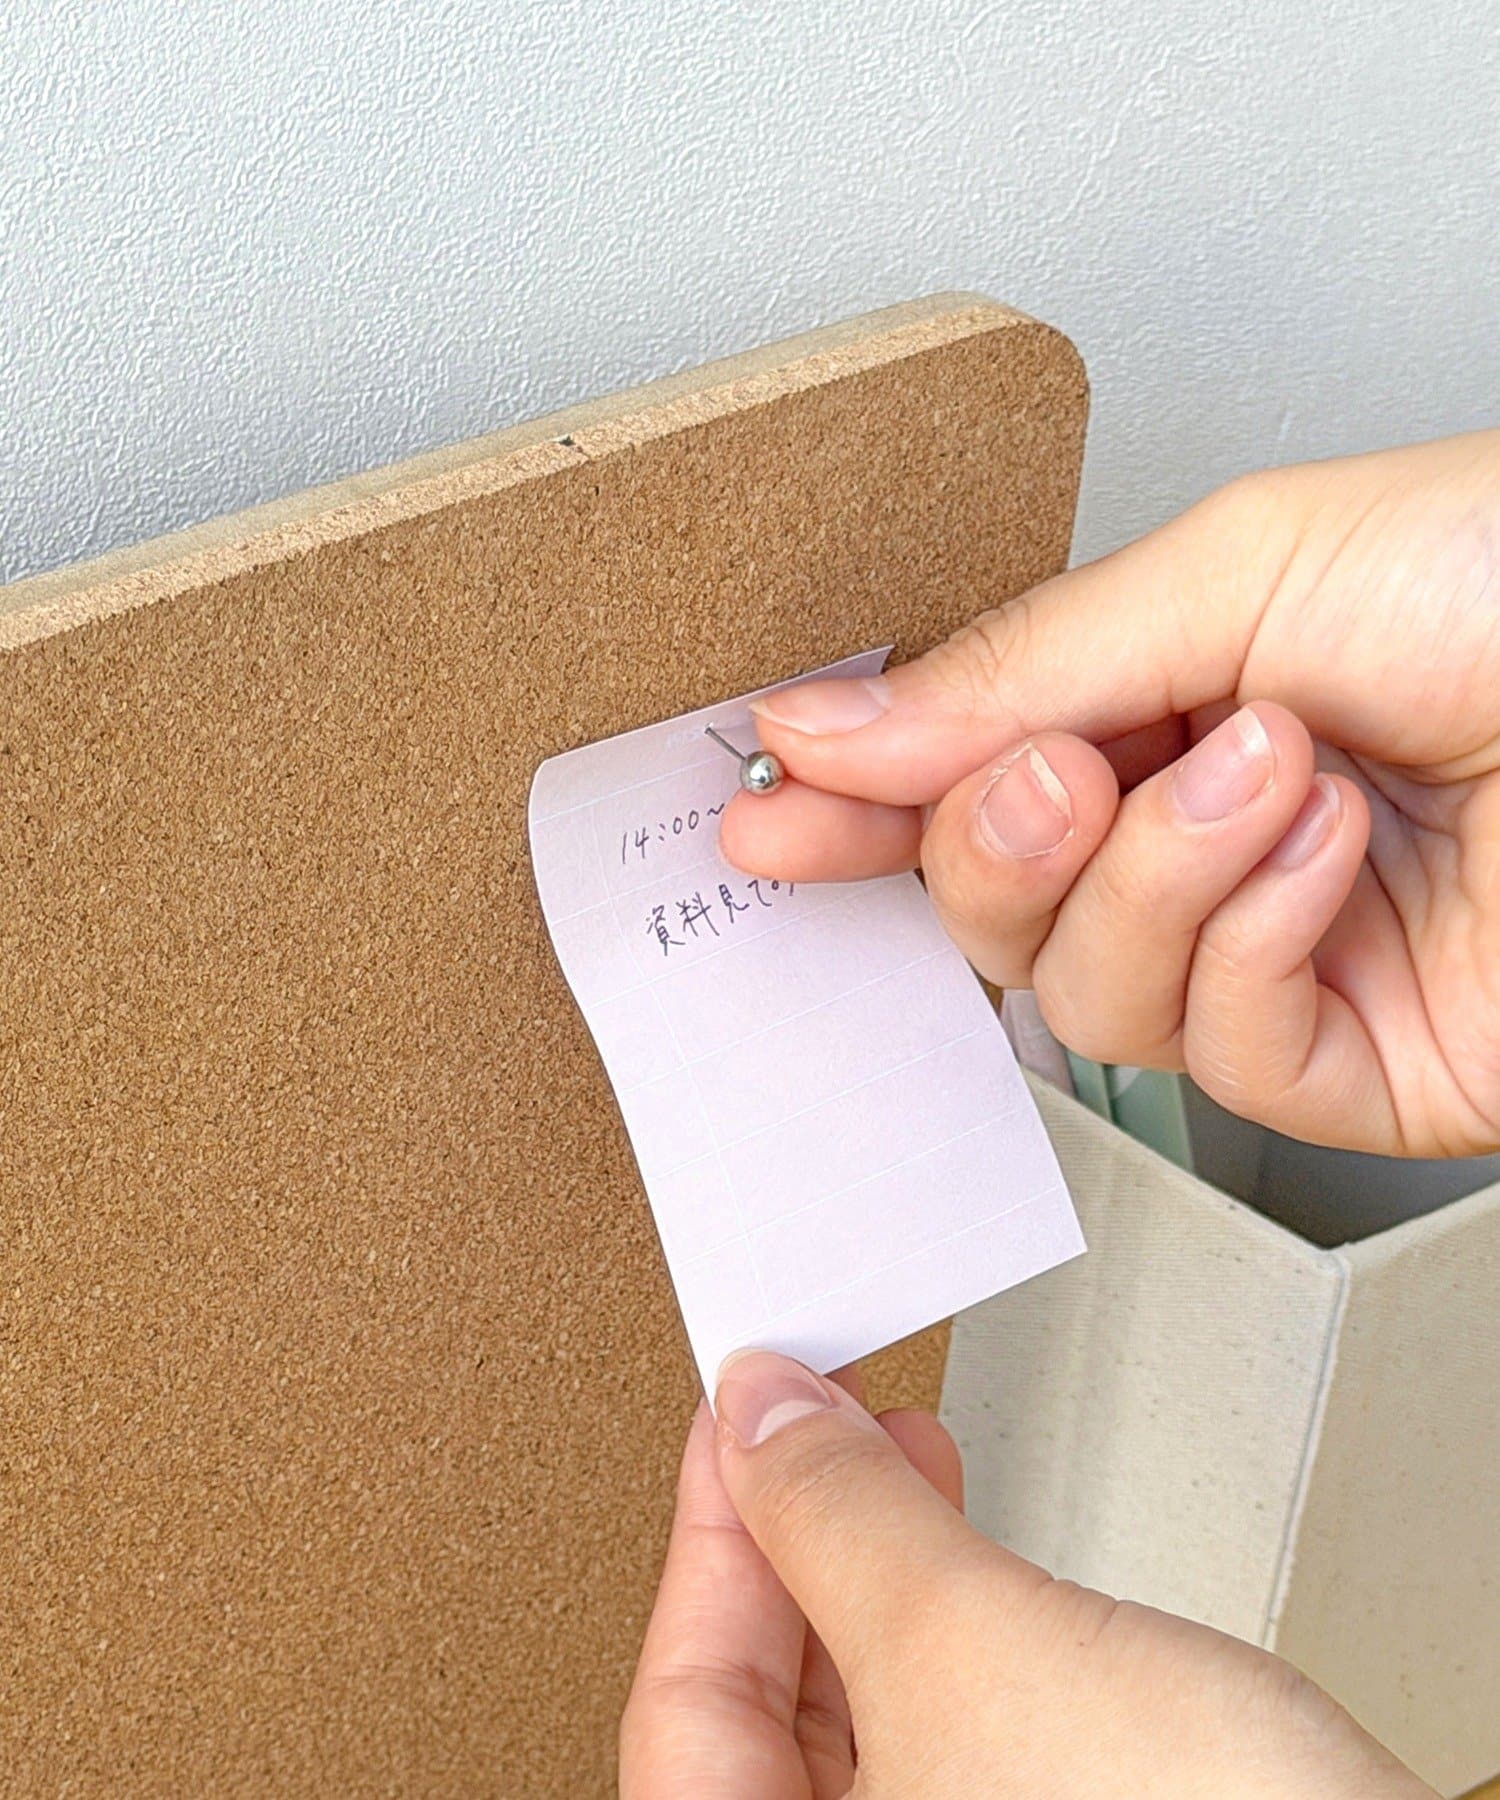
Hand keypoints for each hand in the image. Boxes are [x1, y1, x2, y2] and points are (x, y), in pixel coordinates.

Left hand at [620, 1353, 1431, 1797]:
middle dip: (787, 1539)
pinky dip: (941, 1626)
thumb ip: (841, 1523)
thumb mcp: (975, 1652)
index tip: (739, 1411)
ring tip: (883, 1451)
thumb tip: (761, 1416)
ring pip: (856, 1719)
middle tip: (803, 1419)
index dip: (708, 1527)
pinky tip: (954, 1545)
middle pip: (756, 1717)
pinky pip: (941, 1734)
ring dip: (863, 1568)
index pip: (682, 1703)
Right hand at [724, 432, 1499, 1155]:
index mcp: (1166, 709)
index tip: (763, 808)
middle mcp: (1200, 844)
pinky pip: (1206, 1057)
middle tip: (1055, 770)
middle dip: (995, 844)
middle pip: (994, 911)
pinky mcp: (1340, 1065)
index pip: (966, 781)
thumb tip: (831, 729)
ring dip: (1152, 876)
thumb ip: (1021, 664)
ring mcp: (1268, 962)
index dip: (855, 804)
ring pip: (1081, 997)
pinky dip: (1247, 940)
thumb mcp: (1244, 565)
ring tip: (1268, 769)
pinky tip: (1325, 856)